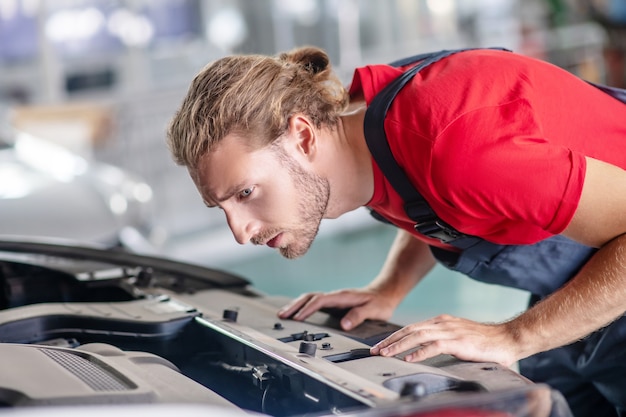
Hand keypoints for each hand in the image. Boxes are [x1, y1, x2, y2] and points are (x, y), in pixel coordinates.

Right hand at [277, 288, 396, 330]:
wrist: (384, 294)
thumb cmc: (379, 303)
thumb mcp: (373, 310)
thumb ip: (358, 316)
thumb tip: (343, 325)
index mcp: (342, 297)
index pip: (320, 301)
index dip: (307, 309)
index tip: (298, 318)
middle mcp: (335, 296)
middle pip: (309, 297)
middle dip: (294, 306)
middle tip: (281, 315)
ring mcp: (333, 299)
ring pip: (309, 299)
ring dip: (296, 305)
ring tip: (283, 315)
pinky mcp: (333, 304)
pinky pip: (314, 303)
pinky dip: (303, 307)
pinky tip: (296, 314)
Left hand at [370, 314, 519, 366]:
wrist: (508, 339)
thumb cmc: (485, 341)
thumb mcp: (458, 337)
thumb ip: (442, 340)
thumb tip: (424, 350)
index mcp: (441, 322)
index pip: (411, 328)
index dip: (394, 336)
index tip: (381, 346)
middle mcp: (442, 323)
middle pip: (409, 330)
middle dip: (389, 341)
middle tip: (374, 351)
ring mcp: (449, 331)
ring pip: (416, 336)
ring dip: (398, 346)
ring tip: (385, 354)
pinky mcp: (457, 341)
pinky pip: (433, 346)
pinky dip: (418, 353)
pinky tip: (408, 359)